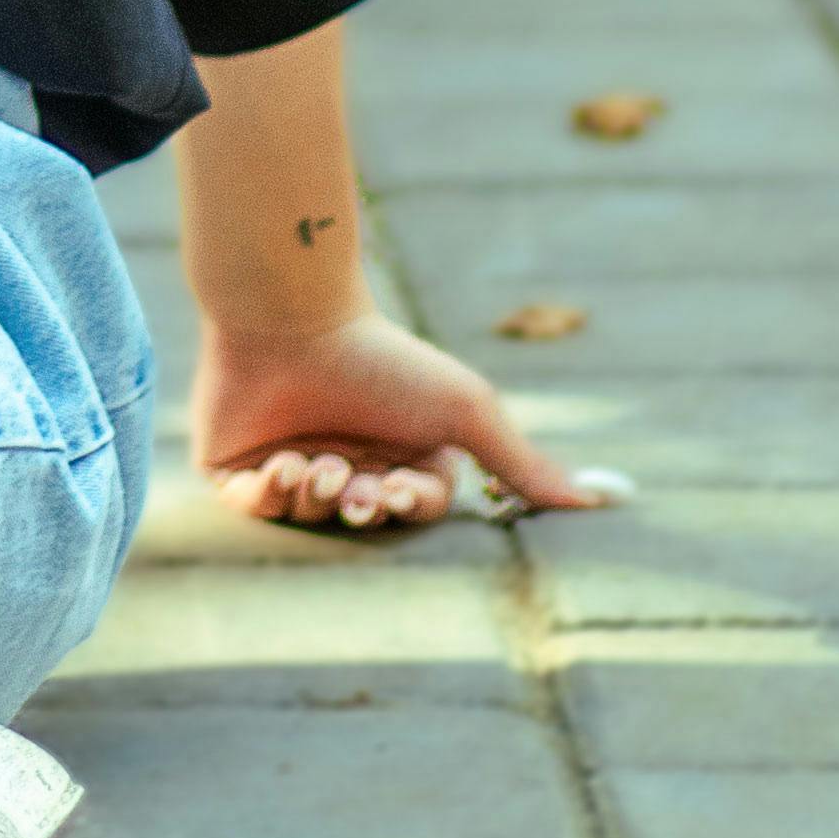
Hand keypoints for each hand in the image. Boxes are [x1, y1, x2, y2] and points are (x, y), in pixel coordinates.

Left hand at [188, 306, 612, 535]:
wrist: (293, 320)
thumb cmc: (384, 359)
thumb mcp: (464, 410)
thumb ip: (523, 463)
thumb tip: (602, 503)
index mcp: (399, 449)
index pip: (415, 505)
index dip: (407, 505)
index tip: (398, 488)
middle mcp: (348, 459)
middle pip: (362, 517)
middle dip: (361, 505)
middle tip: (355, 485)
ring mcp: (290, 463)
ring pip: (307, 517)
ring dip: (315, 495)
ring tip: (311, 461)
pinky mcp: (236, 467)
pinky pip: (252, 510)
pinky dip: (267, 497)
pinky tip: (278, 466)